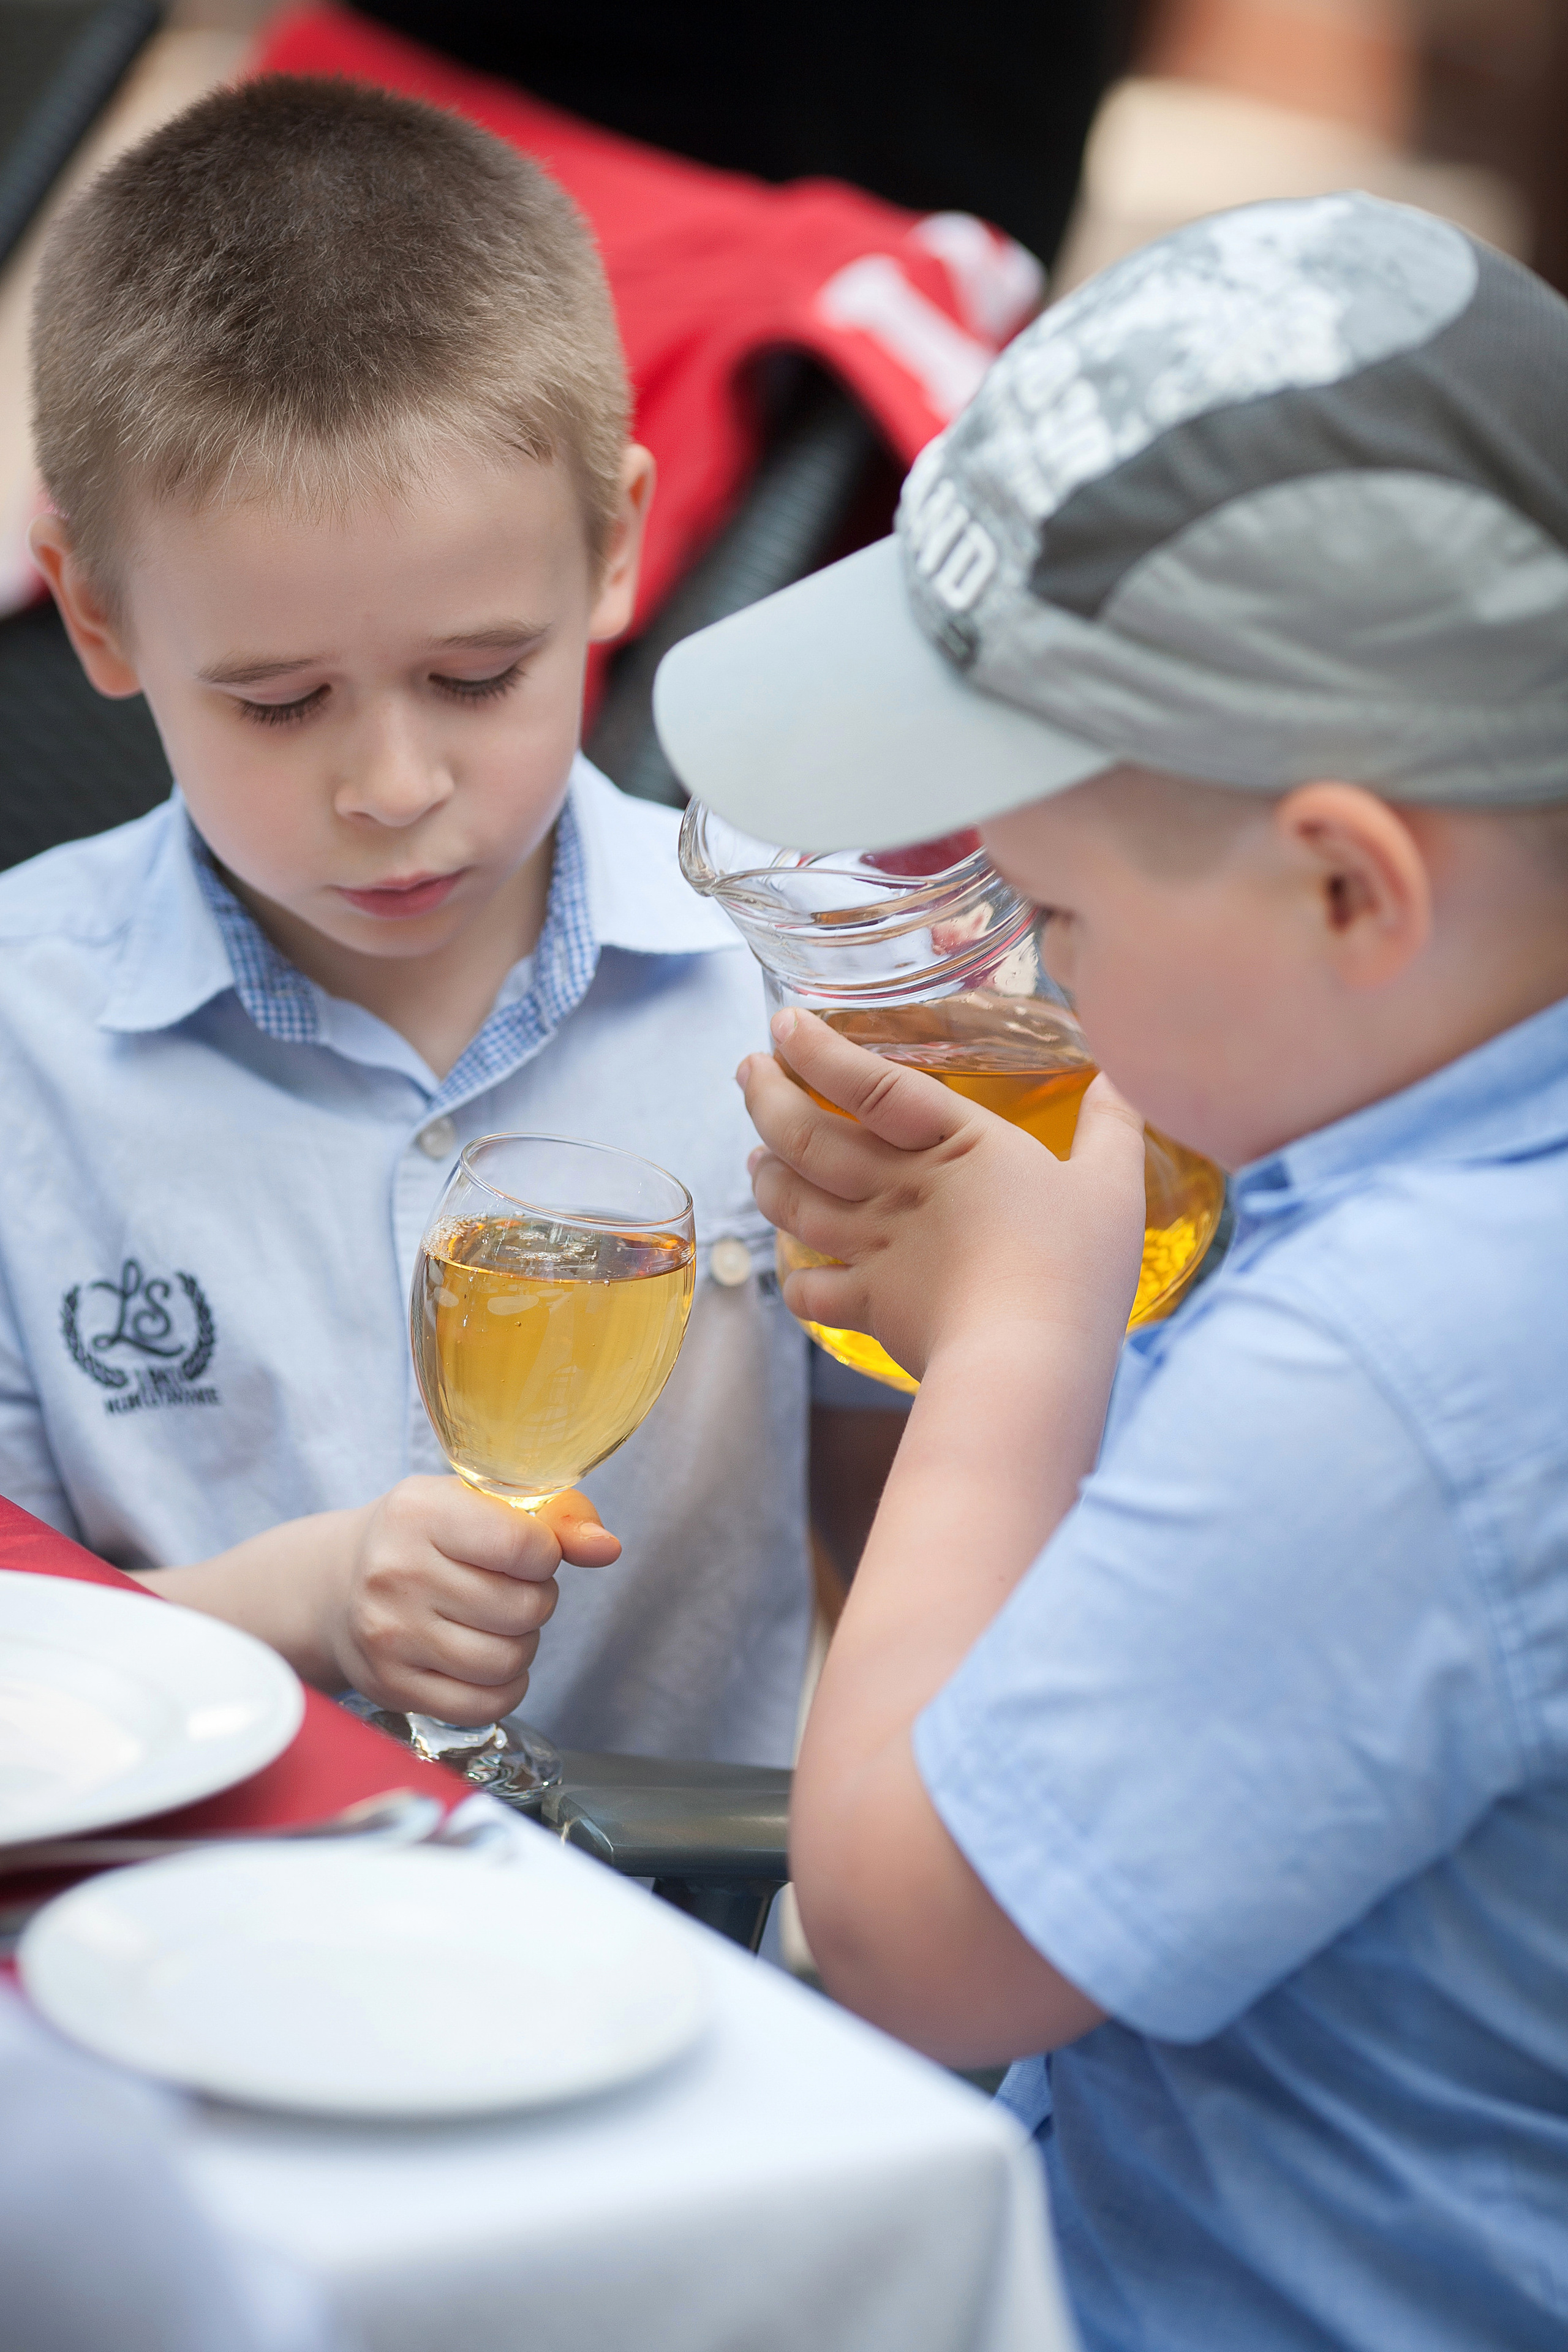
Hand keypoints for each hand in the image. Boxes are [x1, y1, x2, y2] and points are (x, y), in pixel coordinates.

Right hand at [328, 1477, 620, 1721]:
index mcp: (421, 1512)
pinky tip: (488, 1661)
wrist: (337, 1585)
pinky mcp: (390, 1687)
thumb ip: (554, 1517)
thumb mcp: (478, 1503)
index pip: (525, 1546)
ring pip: (508, 1661)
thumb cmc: (425, 1537)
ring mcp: (390, 1635)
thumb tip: (608, 1549)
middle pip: (524, 1609)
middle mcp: (397, 1573)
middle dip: (537, 1601)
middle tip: (513, 1590)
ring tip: (500, 1625)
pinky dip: (505, 1688)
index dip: (547, 1554)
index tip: (529, 1553)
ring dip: (523, 1646)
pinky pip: (484, 1705)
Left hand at [739, 1008, 1145, 1381]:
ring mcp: (877, 1249)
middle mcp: (900, 1189)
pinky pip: (811, 1290)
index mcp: (954, 1144)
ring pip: (794, 1203)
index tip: (784, 1027)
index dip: (819, 1051)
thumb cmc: (1075, 1268)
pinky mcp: (871, 1308)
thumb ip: (1113, 1127)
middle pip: (807, 1137)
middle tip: (747, 1073)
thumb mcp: (1111, 1185)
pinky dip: (794, 1277)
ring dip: (766, 1175)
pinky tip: (793, 1267)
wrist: (1029, 1360)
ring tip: (753, 1156)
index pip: (870, 1083)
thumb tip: (1125, 1079)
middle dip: (766, 1098)